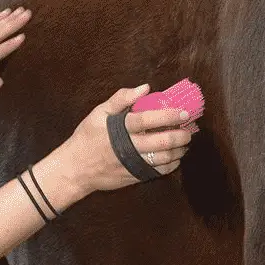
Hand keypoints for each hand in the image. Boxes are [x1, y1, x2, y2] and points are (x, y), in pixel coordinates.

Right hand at [57, 84, 191, 195]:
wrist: (76, 169)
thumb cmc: (87, 138)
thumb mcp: (98, 113)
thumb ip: (121, 99)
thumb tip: (145, 88)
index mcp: (120, 128)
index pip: (148, 120)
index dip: (168, 115)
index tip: (183, 112)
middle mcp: (129, 147)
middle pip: (162, 142)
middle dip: (181, 135)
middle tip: (189, 129)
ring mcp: (133, 163)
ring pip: (164, 158)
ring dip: (179, 149)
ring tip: (185, 142)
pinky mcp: (136, 176)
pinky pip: (160, 171)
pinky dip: (172, 164)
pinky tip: (175, 157)